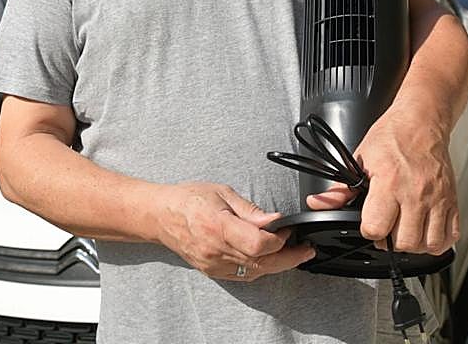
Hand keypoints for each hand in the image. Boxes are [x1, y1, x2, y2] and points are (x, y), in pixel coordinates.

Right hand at [153, 182, 315, 280]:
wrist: (161, 216)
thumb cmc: (189, 199)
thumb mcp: (222, 193)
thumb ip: (251, 211)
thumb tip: (275, 221)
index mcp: (218, 226)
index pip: (258, 244)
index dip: (280, 239)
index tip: (289, 229)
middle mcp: (216, 249)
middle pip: (261, 262)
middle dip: (289, 257)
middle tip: (306, 249)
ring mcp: (214, 264)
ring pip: (256, 271)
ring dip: (278, 264)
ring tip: (294, 253)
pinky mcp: (213, 271)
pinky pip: (245, 275)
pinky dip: (261, 267)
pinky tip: (270, 258)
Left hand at [304, 105, 458, 254]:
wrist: (421, 122)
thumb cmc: (392, 137)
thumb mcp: (360, 159)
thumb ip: (340, 188)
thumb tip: (319, 204)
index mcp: (388, 183)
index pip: (376, 228)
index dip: (369, 232)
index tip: (369, 225)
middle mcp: (415, 194)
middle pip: (404, 242)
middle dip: (391, 242)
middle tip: (387, 229)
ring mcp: (437, 199)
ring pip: (429, 244)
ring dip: (415, 245)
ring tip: (406, 232)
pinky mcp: (452, 201)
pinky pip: (451, 236)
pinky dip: (439, 242)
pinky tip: (426, 232)